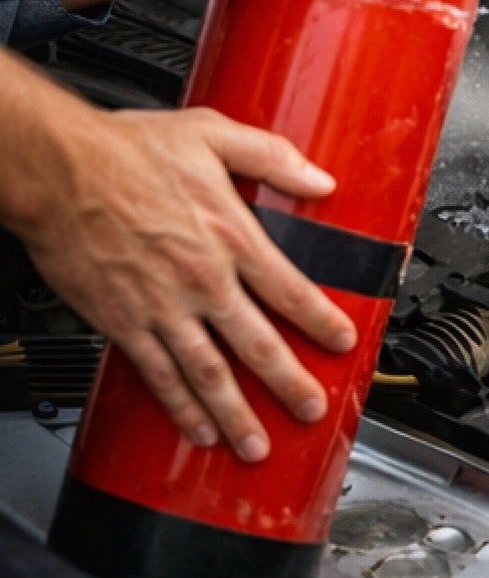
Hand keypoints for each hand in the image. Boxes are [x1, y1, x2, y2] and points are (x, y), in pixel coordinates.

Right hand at [0, 52, 355, 460]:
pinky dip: (179, 406)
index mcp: (230, 235)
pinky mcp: (123, 322)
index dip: (321, 321)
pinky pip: (158, 373)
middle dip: (288, 382)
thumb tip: (319, 179)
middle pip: (257, 344)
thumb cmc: (128, 151)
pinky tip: (197, 427)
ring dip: (236, 412)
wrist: (58, 169)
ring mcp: (162, 306)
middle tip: (311, 409)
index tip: (341, 342)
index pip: (289, 290)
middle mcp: (202, 278)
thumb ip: (272, 157)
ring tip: (257, 443)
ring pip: (209, 372)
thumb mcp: (213, 134)